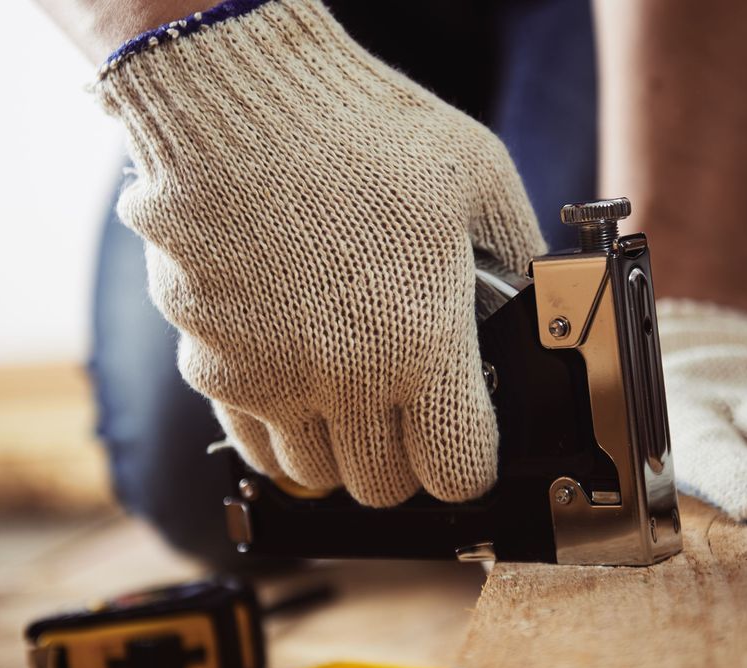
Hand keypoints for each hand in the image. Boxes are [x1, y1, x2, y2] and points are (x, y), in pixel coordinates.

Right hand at [94, 0, 545, 506]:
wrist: (235, 102)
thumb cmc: (359, 129)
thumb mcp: (478, 177)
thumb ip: (517, 253)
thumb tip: (535, 295)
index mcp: (421, 342)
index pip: (457, 472)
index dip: (469, 463)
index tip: (467, 440)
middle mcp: (344, 378)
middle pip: (384, 486)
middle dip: (406, 461)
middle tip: (409, 414)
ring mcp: (269, 380)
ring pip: (314, 474)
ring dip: (339, 449)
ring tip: (348, 394)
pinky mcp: (211, 367)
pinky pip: (250, 443)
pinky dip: (276, 430)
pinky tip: (291, 378)